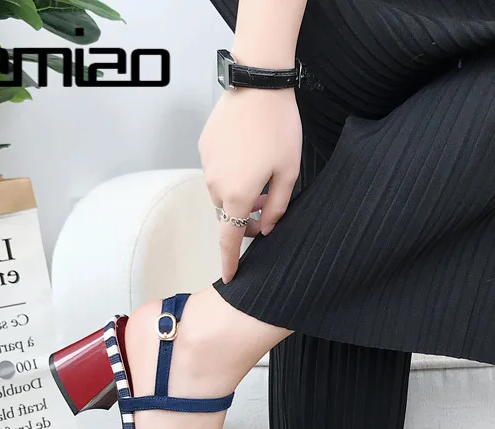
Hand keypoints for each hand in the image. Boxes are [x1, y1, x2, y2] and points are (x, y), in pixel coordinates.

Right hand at [198, 86, 302, 282]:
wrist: (258, 85)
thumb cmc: (280, 129)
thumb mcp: (289, 173)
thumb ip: (278, 207)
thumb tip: (268, 228)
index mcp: (238, 196)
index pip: (230, 240)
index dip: (230, 261)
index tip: (230, 278)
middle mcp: (216, 185)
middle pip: (228, 215)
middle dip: (246, 220)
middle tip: (268, 210)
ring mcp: (207, 165)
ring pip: (222, 194)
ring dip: (239, 195)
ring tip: (263, 178)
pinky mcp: (204, 147)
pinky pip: (217, 172)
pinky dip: (232, 175)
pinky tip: (250, 156)